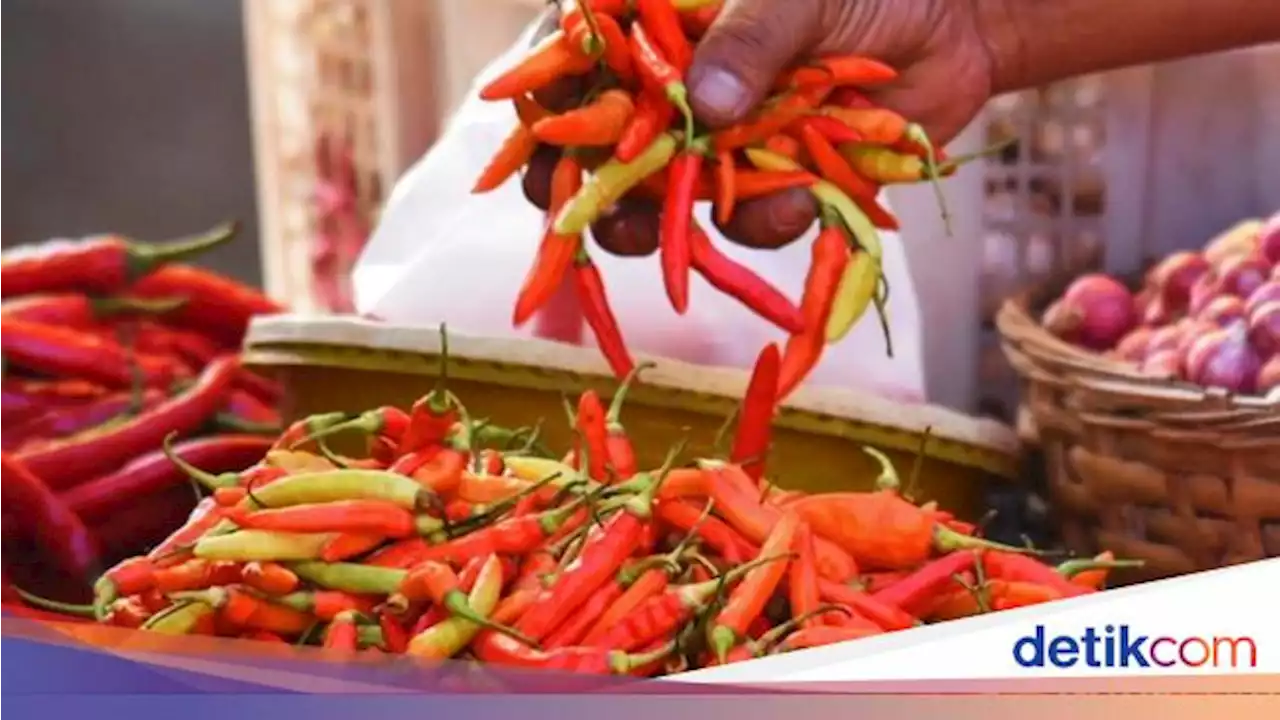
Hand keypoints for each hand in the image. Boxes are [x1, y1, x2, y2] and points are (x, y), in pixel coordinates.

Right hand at [521, 0, 997, 254]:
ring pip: (663, 199)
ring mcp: (722, 143)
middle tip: (575, 218)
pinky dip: (767, 220)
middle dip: (585, 187)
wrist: (953, 30)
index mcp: (663, 28)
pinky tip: (801, 200)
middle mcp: (680, 91)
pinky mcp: (771, 185)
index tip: (536, 134)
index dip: (548, 99)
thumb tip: (704, 105)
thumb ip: (753, 36)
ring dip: (654, 226)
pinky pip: (750, 221)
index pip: (581, 59)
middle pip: (603, 146)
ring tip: (653, 237)